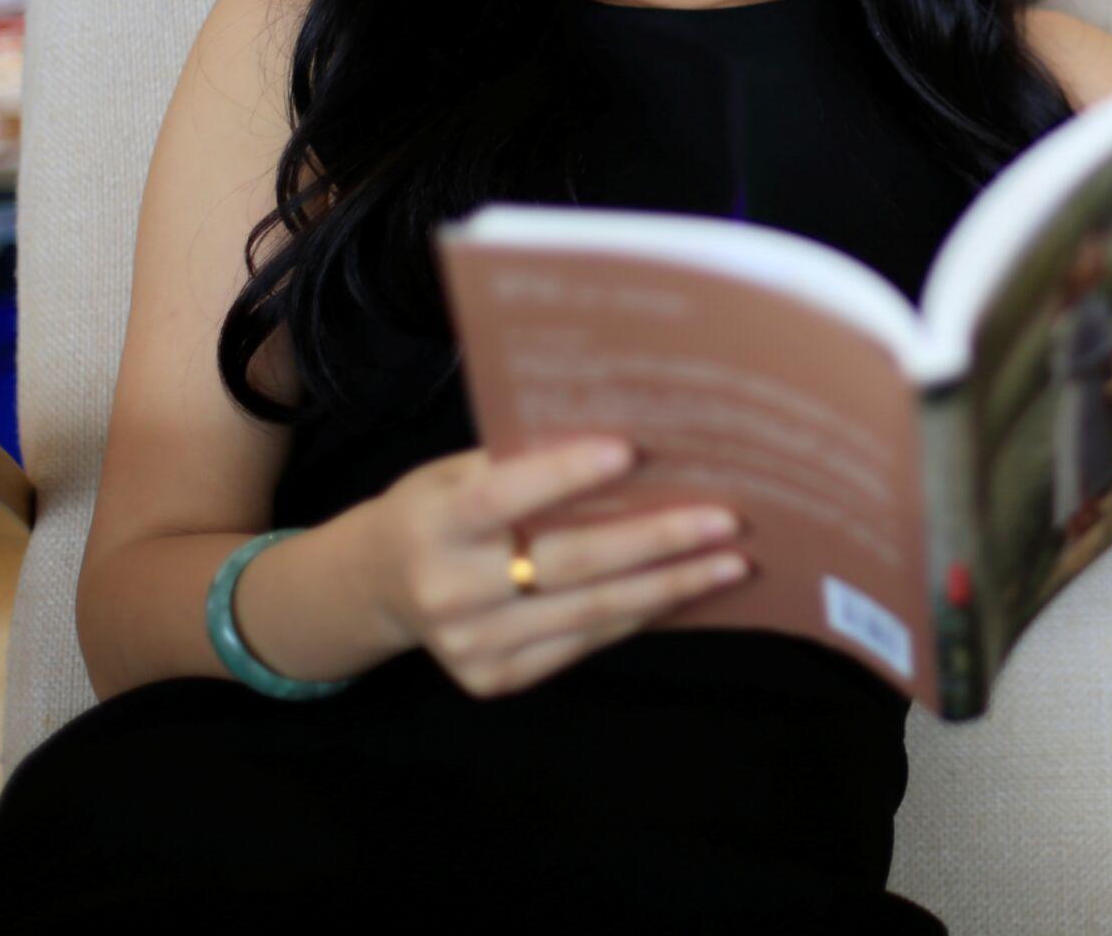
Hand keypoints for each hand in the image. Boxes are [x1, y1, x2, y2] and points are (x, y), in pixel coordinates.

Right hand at [352, 437, 752, 698]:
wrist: (379, 587)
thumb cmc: (438, 509)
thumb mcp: (457, 471)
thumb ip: (523, 460)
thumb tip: (627, 433)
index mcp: (434, 523)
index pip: (503, 496)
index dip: (565, 474)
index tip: (633, 449)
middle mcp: (449, 589)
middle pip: (569, 563)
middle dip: (658, 539)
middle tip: (728, 519)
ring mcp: (472, 644)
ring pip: (591, 610)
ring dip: (671, 585)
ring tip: (732, 561)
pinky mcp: (495, 678)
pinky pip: (585, 642)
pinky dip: (640, 614)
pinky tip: (687, 591)